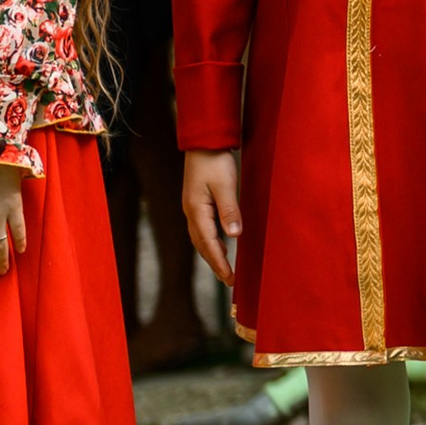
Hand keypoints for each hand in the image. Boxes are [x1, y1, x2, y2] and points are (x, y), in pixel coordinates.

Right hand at [182, 149, 241, 284]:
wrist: (204, 143)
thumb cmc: (215, 162)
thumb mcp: (225, 186)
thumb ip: (229, 211)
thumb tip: (234, 236)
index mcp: (197, 211)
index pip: (208, 244)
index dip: (220, 263)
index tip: (230, 279)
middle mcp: (191, 212)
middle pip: (202, 245)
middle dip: (215, 264)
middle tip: (229, 281)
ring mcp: (193, 208)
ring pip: (201, 239)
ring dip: (212, 254)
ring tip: (225, 269)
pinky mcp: (197, 203)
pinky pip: (203, 229)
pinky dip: (211, 242)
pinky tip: (221, 245)